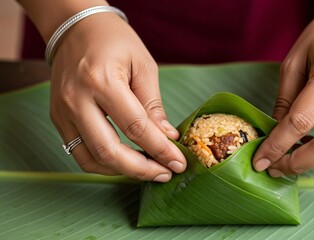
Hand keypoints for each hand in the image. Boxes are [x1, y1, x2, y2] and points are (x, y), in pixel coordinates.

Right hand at [50, 12, 185, 180]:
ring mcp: (63, 111)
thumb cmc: (114, 41)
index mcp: (102, 81)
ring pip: (90, 159)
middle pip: (108, 151)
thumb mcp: (143, 66)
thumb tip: (166, 138)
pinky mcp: (58, 118)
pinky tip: (124, 163)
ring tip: (148, 170)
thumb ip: (153, 105)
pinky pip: (78, 152)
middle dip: (140, 169)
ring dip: (121, 171)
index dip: (160, 149)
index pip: (136, 127)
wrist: (76, 28)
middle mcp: (77, 100)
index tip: (178, 162)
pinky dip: (102, 164)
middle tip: (164, 174)